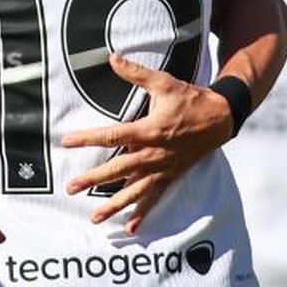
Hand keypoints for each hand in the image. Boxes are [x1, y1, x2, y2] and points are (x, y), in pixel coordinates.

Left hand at [61, 55, 234, 233]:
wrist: (220, 118)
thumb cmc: (190, 99)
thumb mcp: (164, 82)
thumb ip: (136, 73)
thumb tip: (111, 57)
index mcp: (149, 130)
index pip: (113, 135)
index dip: (88, 138)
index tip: (66, 142)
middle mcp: (153, 154)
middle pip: (118, 169)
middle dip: (94, 178)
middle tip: (71, 187)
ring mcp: (162, 168)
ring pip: (134, 190)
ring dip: (113, 205)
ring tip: (94, 218)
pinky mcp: (170, 176)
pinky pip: (154, 198)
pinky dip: (142, 213)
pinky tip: (130, 228)